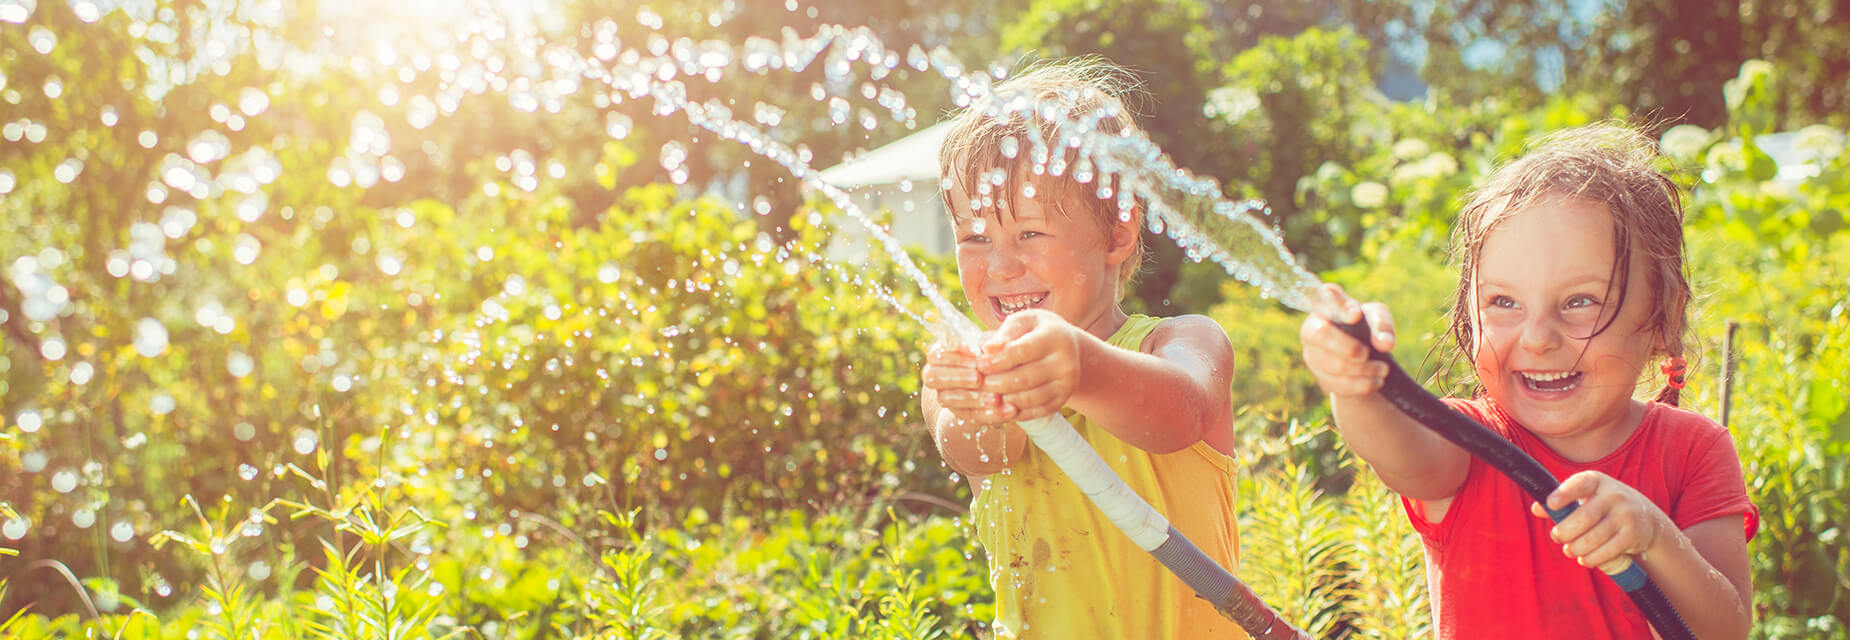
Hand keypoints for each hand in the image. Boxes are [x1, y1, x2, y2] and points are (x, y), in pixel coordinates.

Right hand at [922, 342, 1009, 424]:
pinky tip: (1008, 411)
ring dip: (973, 398)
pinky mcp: (960, 413)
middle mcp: (936, 375)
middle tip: (978, 378)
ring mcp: (944, 396)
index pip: (936, 355)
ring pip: (949, 399)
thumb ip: (991, 344)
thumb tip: (993, 346)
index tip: (974, 354)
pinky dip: (990, 414)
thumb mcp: (992, 347)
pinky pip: (970, 416)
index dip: (954, 357)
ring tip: (996, 398)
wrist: (999, 379)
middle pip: (933, 377)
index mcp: (940, 354)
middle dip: (957, 377)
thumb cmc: (991, 354)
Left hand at [975, 309, 1082, 421]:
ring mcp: (1066, 385)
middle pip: (1024, 379)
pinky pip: (1034, 412)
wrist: (1068, 348)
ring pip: (1028, 399)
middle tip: (976, 383)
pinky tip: (998, 406)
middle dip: (995, 383)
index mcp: (1056, 337)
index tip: (979, 364)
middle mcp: (1066, 363)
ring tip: (984, 395)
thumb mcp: (1024, 321)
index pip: (1022, 352)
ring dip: (1002, 400)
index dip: (997, 360)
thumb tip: (986, 348)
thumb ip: (1005, 332)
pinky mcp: (1061, 401)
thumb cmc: (1037, 331)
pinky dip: (1013, 413)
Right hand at [1299, 283, 1395, 398]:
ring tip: (1383, 369)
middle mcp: (1312, 328)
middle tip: (1367, 353)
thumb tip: (1384, 343)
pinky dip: (1362, 385)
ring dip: (1362, 369)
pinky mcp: (1320, 377)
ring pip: (1333, 365)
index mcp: (1326, 305)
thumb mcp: (1377, 319)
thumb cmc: (1365, 327)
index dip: (1337, 306)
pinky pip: (1339, 384)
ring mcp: (1312, 355)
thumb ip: (1382, 325)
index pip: (1325, 297)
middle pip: (1320, 334)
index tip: (1355, 315)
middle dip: (1347, 347)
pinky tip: (1376, 382)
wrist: (1362, 357)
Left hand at [1532, 470, 1667, 572]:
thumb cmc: (1604, 505)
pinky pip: (1606, 552)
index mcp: (1597, 481)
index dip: (1564, 494)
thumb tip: (1536, 509)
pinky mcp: (1632, 535)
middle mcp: (1613, 495)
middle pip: (1583, 518)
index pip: (1579, 484)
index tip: (1550, 504)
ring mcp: (1625, 515)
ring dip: (1576, 548)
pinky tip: (1584, 559)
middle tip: (1557, 537)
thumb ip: (1562, 500)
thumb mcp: (1585, 496)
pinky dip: (1591, 559)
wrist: (1646, 517)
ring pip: (1593, 538)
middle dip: (1564, 532)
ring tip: (1570, 550)